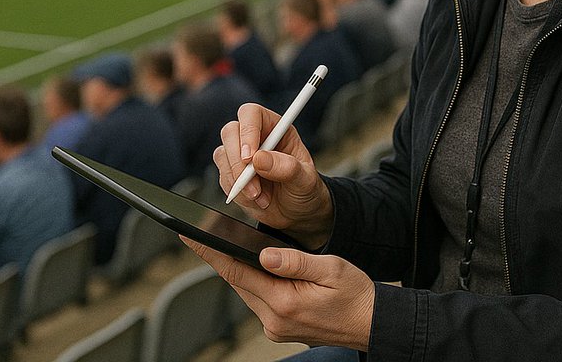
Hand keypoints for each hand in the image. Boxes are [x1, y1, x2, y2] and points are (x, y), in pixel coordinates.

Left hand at [183, 237, 374, 350]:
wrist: (373, 325)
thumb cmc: (356, 294)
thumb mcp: (332, 269)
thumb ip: (295, 262)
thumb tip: (264, 253)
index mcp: (285, 302)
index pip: (237, 271)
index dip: (210, 251)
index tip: (189, 234)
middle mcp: (274, 320)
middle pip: (237, 281)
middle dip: (218, 257)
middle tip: (196, 232)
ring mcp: (275, 328)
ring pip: (246, 291)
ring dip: (235, 269)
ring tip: (218, 244)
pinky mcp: (279, 329)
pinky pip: (257, 300)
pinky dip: (250, 281)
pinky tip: (248, 265)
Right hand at [216, 103, 332, 247]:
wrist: (296, 214)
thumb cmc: (304, 189)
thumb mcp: (305, 180)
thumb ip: (287, 168)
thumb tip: (260, 159)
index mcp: (276, 128)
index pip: (252, 114)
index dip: (247, 131)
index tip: (250, 157)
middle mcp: (255, 137)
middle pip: (230, 132)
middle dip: (238, 162)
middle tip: (253, 185)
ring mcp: (240, 154)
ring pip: (223, 155)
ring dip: (239, 181)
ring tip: (261, 197)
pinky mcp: (231, 172)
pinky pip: (222, 177)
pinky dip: (236, 191)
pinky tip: (255, 199)